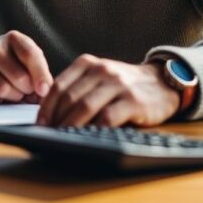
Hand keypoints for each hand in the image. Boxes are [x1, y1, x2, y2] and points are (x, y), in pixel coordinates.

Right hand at [0, 32, 52, 103]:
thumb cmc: (6, 61)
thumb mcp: (24, 58)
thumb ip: (38, 71)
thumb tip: (46, 92)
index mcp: (13, 38)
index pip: (30, 55)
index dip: (40, 75)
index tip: (44, 90)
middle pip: (20, 78)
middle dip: (27, 90)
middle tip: (26, 91)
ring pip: (4, 90)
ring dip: (13, 97)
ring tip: (13, 92)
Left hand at [36, 55, 179, 127]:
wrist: (162, 82)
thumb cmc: (124, 85)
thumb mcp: (98, 77)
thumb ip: (78, 87)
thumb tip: (51, 113)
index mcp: (87, 63)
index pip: (58, 86)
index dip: (45, 107)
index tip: (39, 124)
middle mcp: (101, 70)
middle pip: (69, 97)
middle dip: (55, 119)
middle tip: (47, 135)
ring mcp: (117, 84)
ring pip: (84, 107)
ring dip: (70, 126)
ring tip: (62, 139)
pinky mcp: (133, 101)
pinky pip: (107, 117)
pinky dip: (93, 129)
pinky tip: (87, 138)